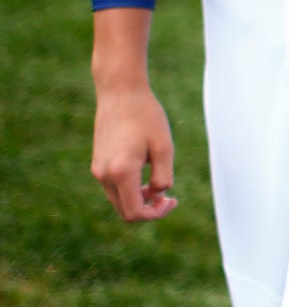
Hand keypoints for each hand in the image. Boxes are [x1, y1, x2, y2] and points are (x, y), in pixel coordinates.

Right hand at [91, 85, 177, 222]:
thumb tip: (158, 193)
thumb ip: (163, 175)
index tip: (172, 200)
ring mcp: (98, 169)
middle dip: (148, 209)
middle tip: (169, 197)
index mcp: (121, 172)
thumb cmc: (146, 116)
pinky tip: (145, 173)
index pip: (134, 212)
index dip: (156, 214)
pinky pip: (113, 187)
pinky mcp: (97, 163)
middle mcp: (104, 175)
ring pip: (118, 200)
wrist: (120, 93)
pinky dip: (129, 188)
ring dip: (138, 199)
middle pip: (124, 210)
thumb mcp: (164, 146)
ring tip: (158, 183)